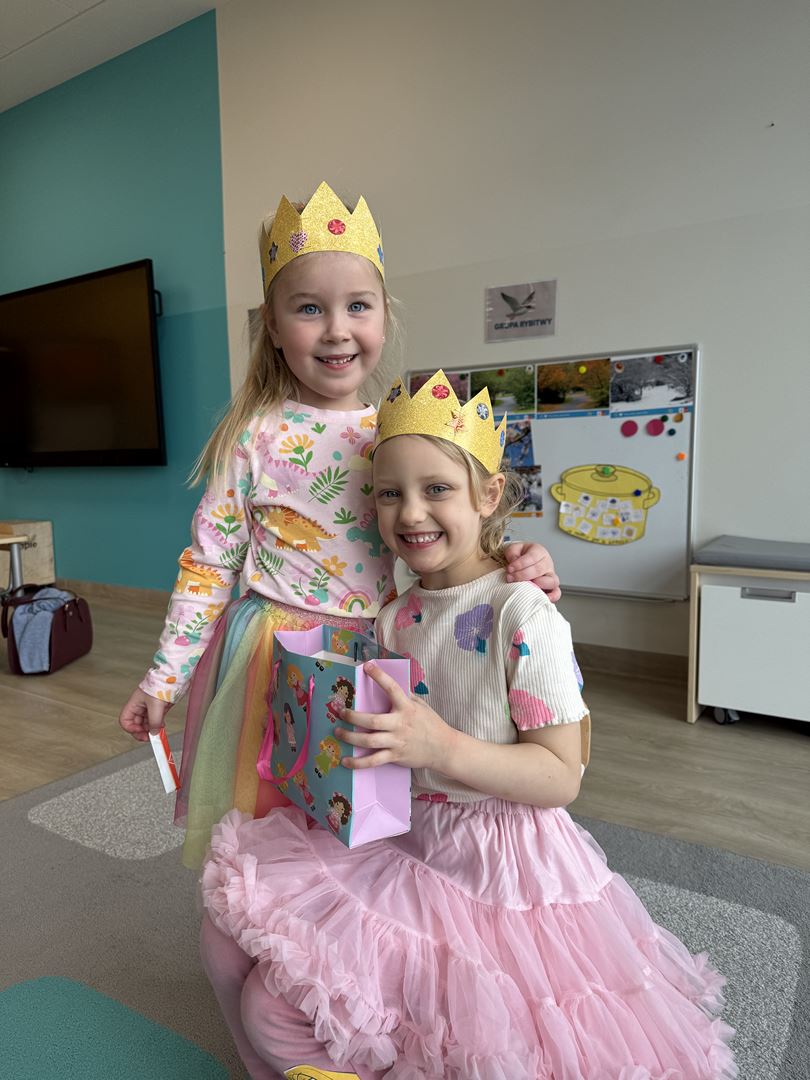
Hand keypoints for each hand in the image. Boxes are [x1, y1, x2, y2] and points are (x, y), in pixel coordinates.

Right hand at [118, 687, 170, 742]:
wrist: (174, 678)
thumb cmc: (161, 685)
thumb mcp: (155, 705)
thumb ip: (154, 721)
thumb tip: (154, 732)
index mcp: (134, 703)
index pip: (125, 720)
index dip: (130, 728)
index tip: (140, 732)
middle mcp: (141, 706)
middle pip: (136, 724)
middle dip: (141, 731)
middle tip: (149, 737)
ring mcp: (150, 708)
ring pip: (146, 724)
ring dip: (151, 730)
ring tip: (158, 732)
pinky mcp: (159, 709)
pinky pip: (156, 721)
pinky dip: (158, 726)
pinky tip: (162, 727)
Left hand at [334, 661, 450, 770]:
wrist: (443, 748)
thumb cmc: (431, 724)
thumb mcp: (421, 705)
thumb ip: (405, 696)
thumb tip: (390, 686)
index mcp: (407, 708)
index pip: (392, 688)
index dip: (380, 676)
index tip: (367, 666)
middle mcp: (400, 724)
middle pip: (372, 721)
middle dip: (353, 716)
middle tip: (340, 711)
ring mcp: (397, 741)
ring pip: (369, 740)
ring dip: (350, 737)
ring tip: (338, 732)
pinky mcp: (395, 756)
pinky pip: (373, 761)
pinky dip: (358, 763)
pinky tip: (346, 761)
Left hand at [504, 541, 560, 601]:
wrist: (523, 562)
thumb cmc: (519, 556)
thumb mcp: (514, 549)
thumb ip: (512, 553)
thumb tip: (513, 563)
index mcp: (539, 551)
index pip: (532, 557)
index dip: (520, 563)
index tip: (509, 569)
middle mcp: (547, 564)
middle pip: (539, 569)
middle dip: (523, 575)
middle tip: (510, 578)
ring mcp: (550, 576)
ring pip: (552, 581)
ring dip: (539, 584)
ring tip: (527, 585)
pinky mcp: (551, 588)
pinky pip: (556, 593)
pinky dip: (552, 596)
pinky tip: (542, 598)